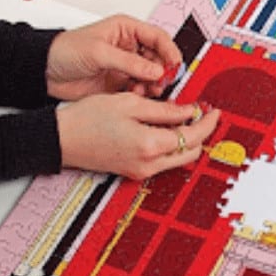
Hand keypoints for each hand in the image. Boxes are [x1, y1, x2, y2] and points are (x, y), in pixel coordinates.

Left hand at [46, 14, 181, 100]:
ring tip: (146, 90)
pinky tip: (135, 95)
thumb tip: (156, 70)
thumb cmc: (66, 51)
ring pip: (153, 76)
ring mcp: (127, 67)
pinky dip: (143, 94)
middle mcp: (130, 48)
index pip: (158, 38)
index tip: (175, 65)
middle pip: (160, 59)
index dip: (170, 51)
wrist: (46, 72)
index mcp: (127, 30)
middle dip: (163, 71)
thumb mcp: (99, 52)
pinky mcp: (122, 83)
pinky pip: (142, 89)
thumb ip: (129, 62)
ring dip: (154, 84)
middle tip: (161, 82)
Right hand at [56, 93, 220, 179]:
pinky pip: (164, 161)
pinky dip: (171, 146)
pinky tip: (168, 129)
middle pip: (190, 152)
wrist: (61, 139)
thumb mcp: (130, 104)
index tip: (214, 112)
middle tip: (205, 115)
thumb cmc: (87, 119)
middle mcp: (149, 164)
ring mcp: (142, 171)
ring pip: (179, 159)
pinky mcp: (135, 171)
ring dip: (187, 141)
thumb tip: (189, 112)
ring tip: (187, 119)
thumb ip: (165, 110)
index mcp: (150, 146)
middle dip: (202, 133)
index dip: (207, 123)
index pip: (192, 136)